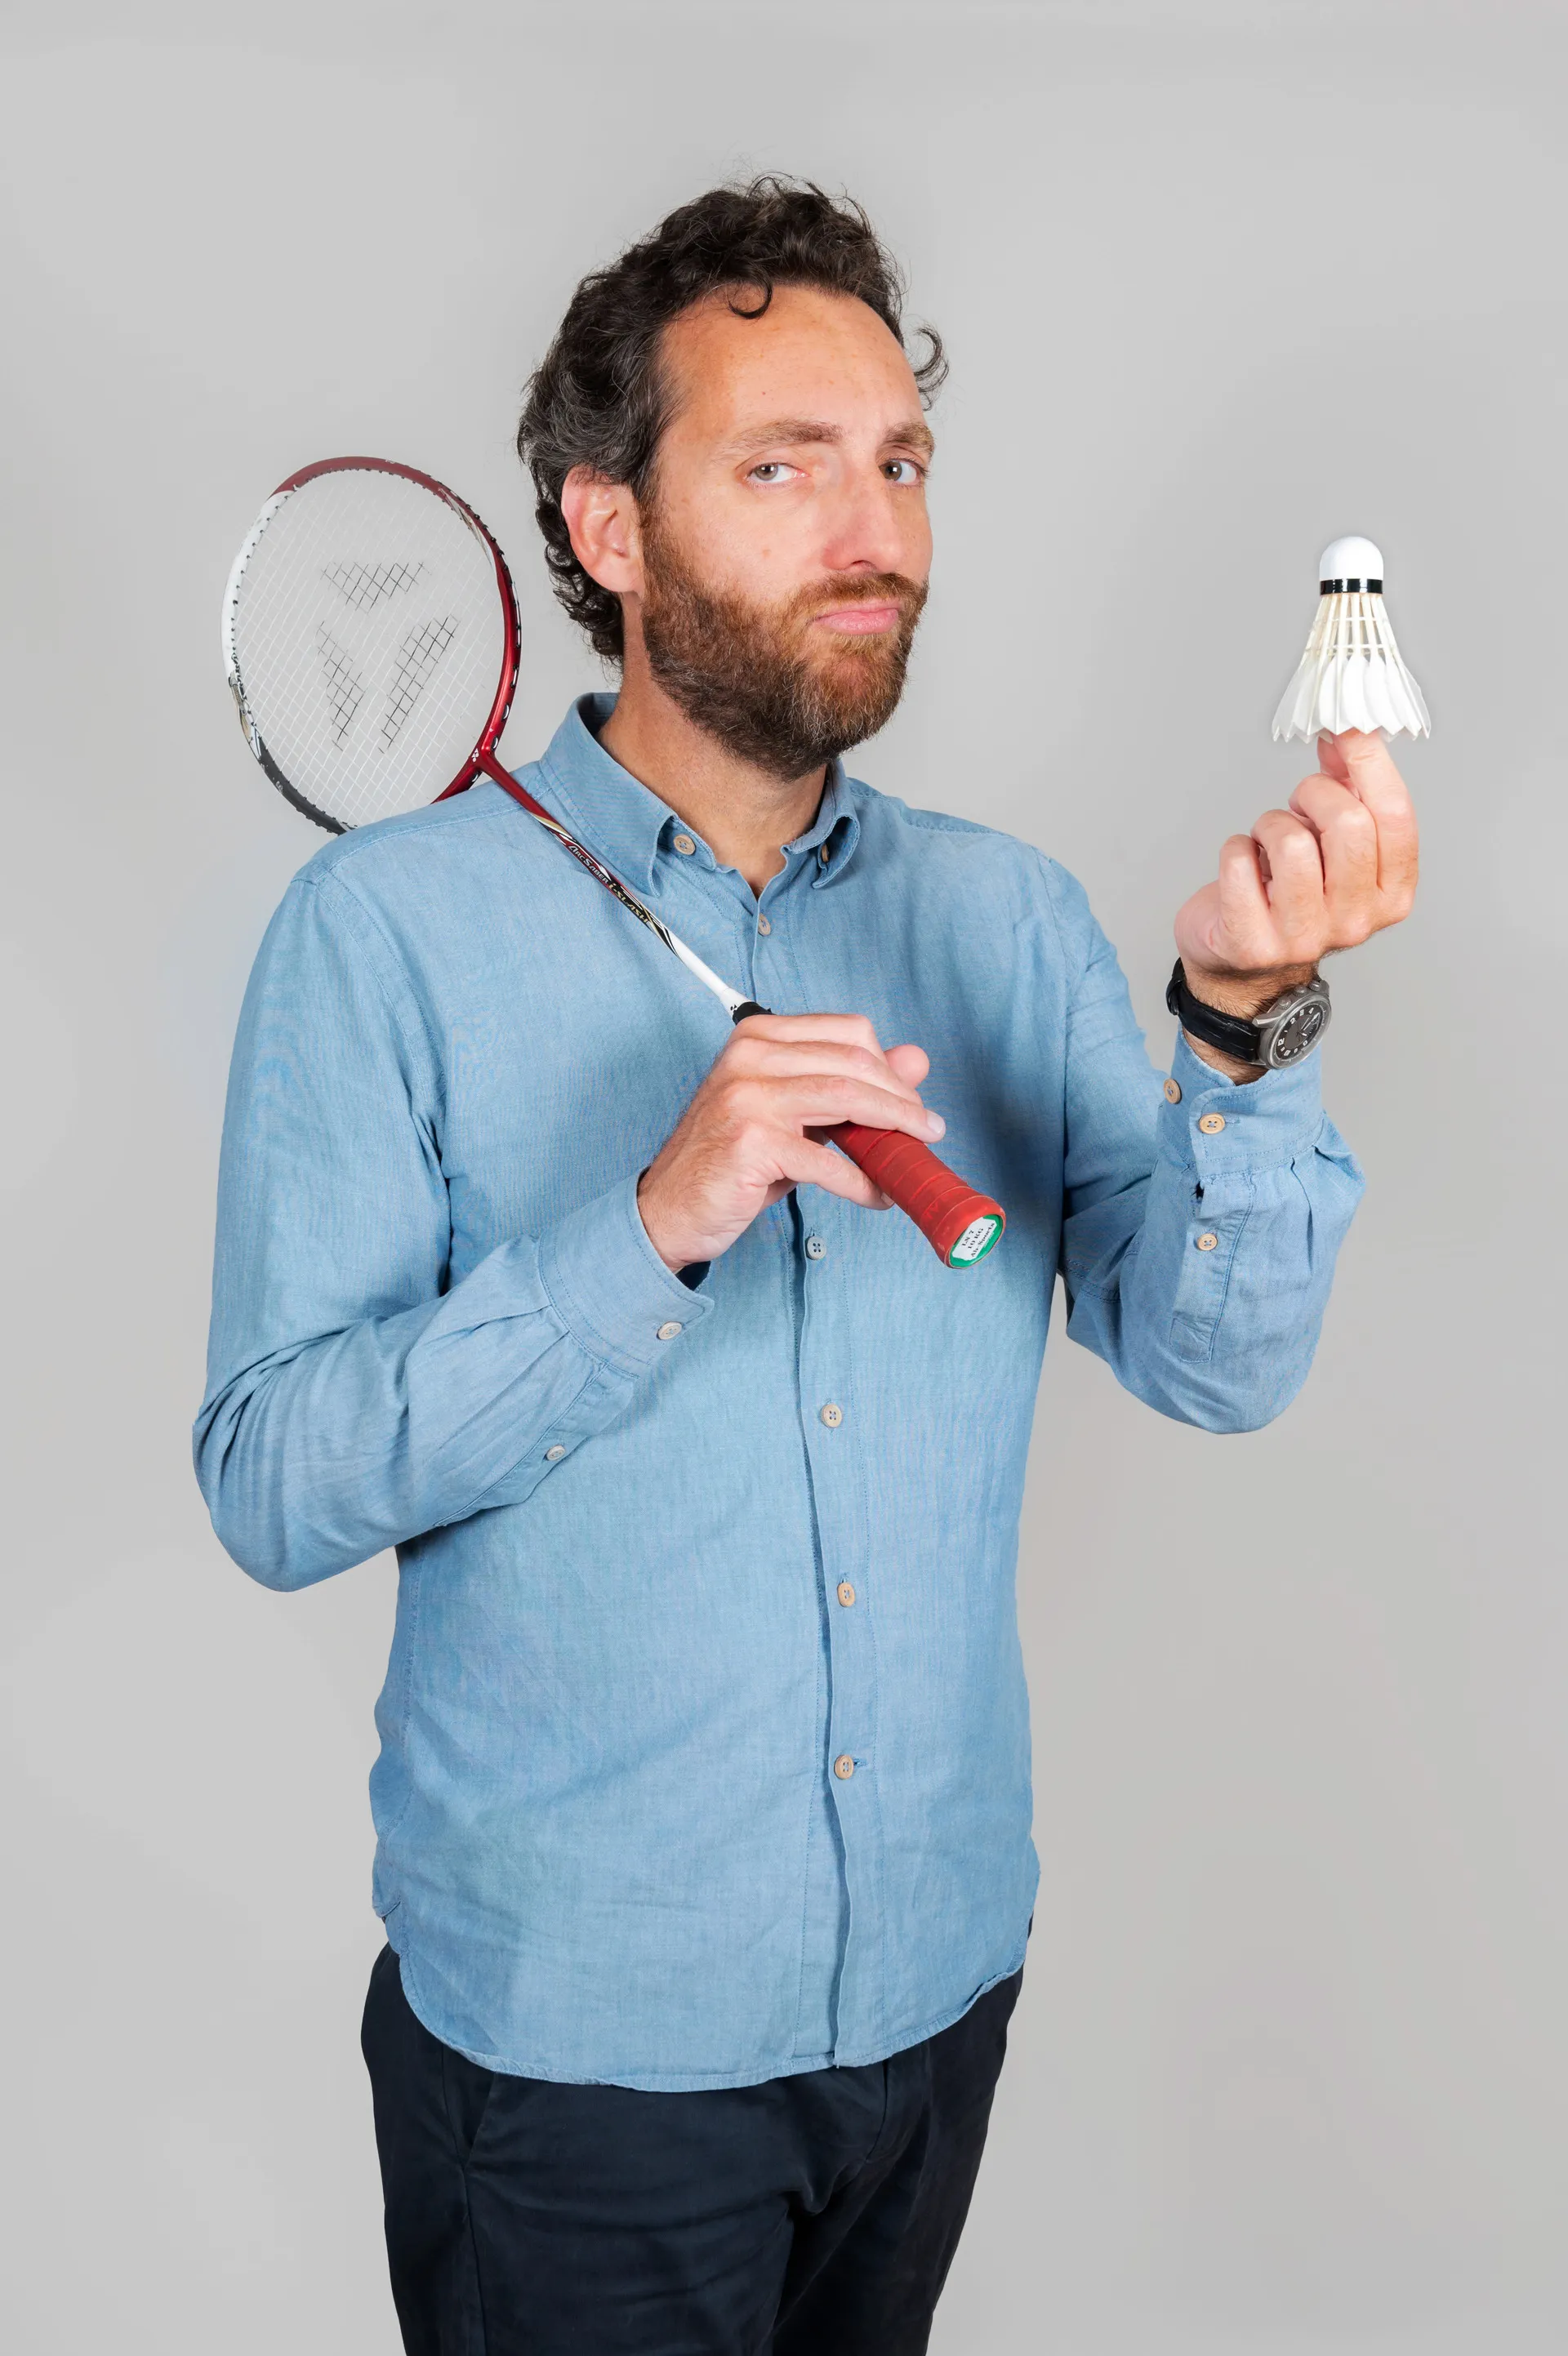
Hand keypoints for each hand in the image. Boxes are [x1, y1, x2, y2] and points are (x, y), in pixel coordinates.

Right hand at [636, 1013, 942, 1270]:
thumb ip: (848, 1083)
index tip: (910, 1099)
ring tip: (914, 1154)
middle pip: (853, 1061)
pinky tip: (877, 1195)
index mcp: (759, 1035)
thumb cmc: (733, 1160)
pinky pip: (827, 1160)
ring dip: (894, 1130)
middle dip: (901, 1098)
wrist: (668, 1209)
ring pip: (847, 1098)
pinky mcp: (751, 1141)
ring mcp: (747, 1095)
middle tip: (927, 1129)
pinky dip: (862, 1181)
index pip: (848, 1031)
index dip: (889, 1066)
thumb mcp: (794, 1113)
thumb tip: (916, 1059)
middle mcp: (749, 1055)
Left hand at [1174, 729, 1419, 1014]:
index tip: (1345, 729)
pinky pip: (1239, 862)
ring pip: (1291, 841)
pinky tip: (1242, 867)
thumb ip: (1351, 787)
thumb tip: (1348, 729)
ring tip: (1266, 844)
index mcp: (1392, 893)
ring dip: (1270, 825)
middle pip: (1347, 823)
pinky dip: (1234, 849)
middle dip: (1313, 794)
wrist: (1244, 966)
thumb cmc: (1293, 896)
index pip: (1395, 815)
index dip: (1369, 762)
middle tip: (1297, 805)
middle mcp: (1356, 920)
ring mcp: (1305, 937)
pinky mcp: (1253, 942)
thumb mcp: (1335, 843)